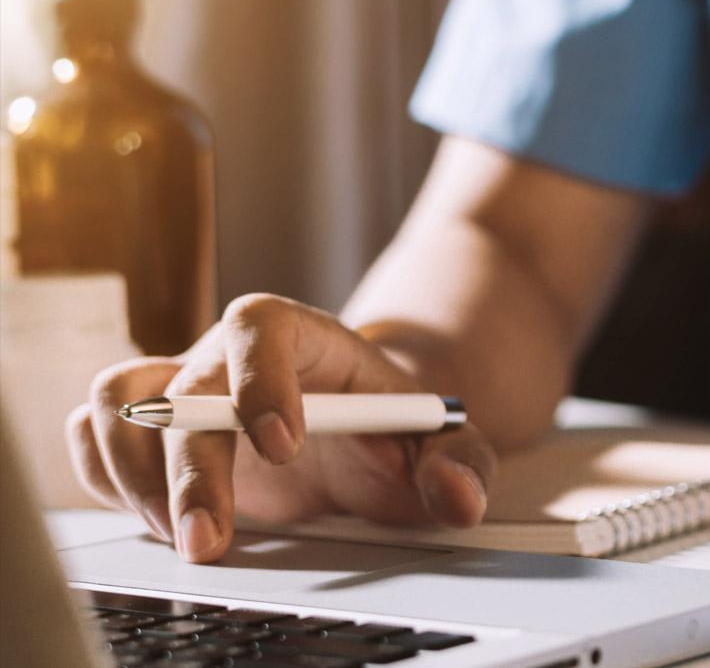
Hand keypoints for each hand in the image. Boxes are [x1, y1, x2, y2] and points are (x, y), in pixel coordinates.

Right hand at [66, 294, 496, 562]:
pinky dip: (107, 480)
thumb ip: (461, 463)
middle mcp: (227, 356)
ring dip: (134, 474)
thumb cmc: (396, 429)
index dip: (258, 379)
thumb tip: (458, 499)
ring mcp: (181, 390)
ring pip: (116, 402)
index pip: (259, 326)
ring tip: (185, 535)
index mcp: (302, 337)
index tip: (283, 446)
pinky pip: (94, 437)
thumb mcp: (444, 441)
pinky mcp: (149, 433)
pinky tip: (159, 521)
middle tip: (212, 538)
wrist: (363, 432)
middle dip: (192, 467)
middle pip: (183, 385)